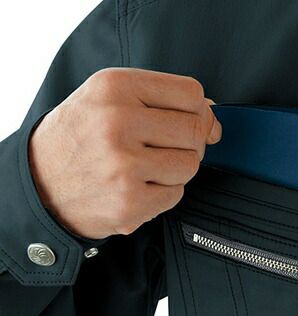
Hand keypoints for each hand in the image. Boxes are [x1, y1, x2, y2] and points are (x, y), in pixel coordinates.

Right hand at [28, 68, 221, 239]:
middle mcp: (117, 123)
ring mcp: (124, 166)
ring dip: (176, 169)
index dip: (200, 110)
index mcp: (114, 88)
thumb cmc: (80, 138)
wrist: (40, 184)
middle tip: (166, 147)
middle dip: (190, 141)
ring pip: (190, 164)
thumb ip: (161, 100)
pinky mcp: (130, 202)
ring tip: (148, 168)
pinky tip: (140, 186)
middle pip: (195, 130)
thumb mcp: (108, 100)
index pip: (191, 94)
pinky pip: (177, 194)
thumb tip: (212, 115)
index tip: (192, 120)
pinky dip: (164, 193)